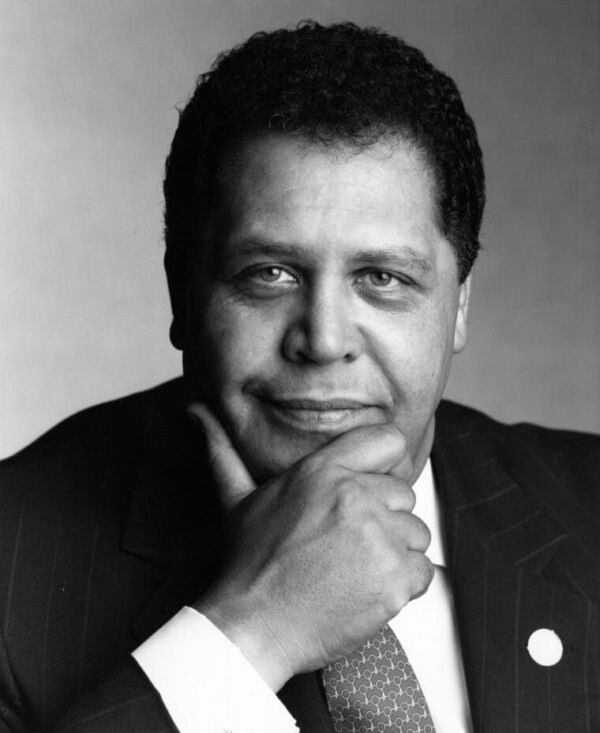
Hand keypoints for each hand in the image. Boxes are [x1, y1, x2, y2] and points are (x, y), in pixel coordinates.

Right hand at [188, 403, 433, 690]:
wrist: (252, 629)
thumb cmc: (247, 566)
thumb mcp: (234, 498)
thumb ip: (222, 450)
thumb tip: (194, 412)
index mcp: (322, 471)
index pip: (389, 441)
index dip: (385, 466)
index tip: (373, 489)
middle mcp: (354, 497)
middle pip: (404, 494)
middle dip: (385, 519)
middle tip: (348, 545)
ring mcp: (377, 537)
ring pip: (416, 533)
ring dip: (394, 553)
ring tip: (354, 570)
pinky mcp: (394, 579)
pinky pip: (423, 571)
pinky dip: (404, 586)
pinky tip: (367, 591)